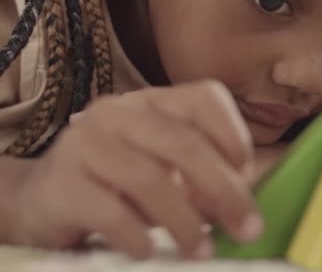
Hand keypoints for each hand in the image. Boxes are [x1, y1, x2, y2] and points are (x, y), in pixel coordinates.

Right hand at [9, 80, 261, 258]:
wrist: (44, 196)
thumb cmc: (119, 184)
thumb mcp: (166, 170)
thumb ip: (204, 181)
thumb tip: (244, 210)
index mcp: (154, 101)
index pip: (206, 99)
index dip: (235, 137)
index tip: (247, 177)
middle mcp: (120, 111)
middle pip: (184, 144)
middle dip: (224, 190)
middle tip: (247, 229)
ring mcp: (86, 141)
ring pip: (150, 178)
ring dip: (184, 222)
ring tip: (200, 251)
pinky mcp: (62, 181)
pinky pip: (110, 211)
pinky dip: (137, 235)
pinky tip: (148, 251)